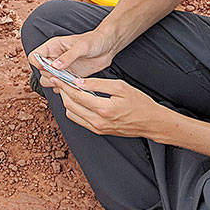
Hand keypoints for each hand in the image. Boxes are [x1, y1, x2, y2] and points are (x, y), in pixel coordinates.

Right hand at [28, 31, 113, 83]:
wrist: (108, 47)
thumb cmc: (94, 41)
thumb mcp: (82, 47)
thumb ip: (68, 57)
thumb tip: (54, 66)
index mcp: (52, 47)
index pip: (34, 57)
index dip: (38, 64)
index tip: (50, 67)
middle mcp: (54, 58)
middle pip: (40, 72)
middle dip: (50, 76)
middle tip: (64, 75)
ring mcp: (61, 68)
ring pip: (48, 81)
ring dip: (56, 84)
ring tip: (69, 80)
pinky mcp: (69, 76)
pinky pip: (60, 86)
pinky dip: (65, 89)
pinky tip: (75, 85)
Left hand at [53, 77, 169, 140]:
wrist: (151, 122)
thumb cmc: (140, 104)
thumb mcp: (120, 87)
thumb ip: (98, 83)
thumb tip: (79, 82)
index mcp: (103, 109)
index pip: (76, 96)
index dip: (64, 85)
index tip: (57, 77)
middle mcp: (98, 121)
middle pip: (70, 106)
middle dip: (62, 92)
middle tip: (59, 81)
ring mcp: (97, 128)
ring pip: (72, 114)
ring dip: (67, 101)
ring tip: (66, 89)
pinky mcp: (99, 131)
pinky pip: (79, 120)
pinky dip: (74, 110)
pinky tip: (76, 100)